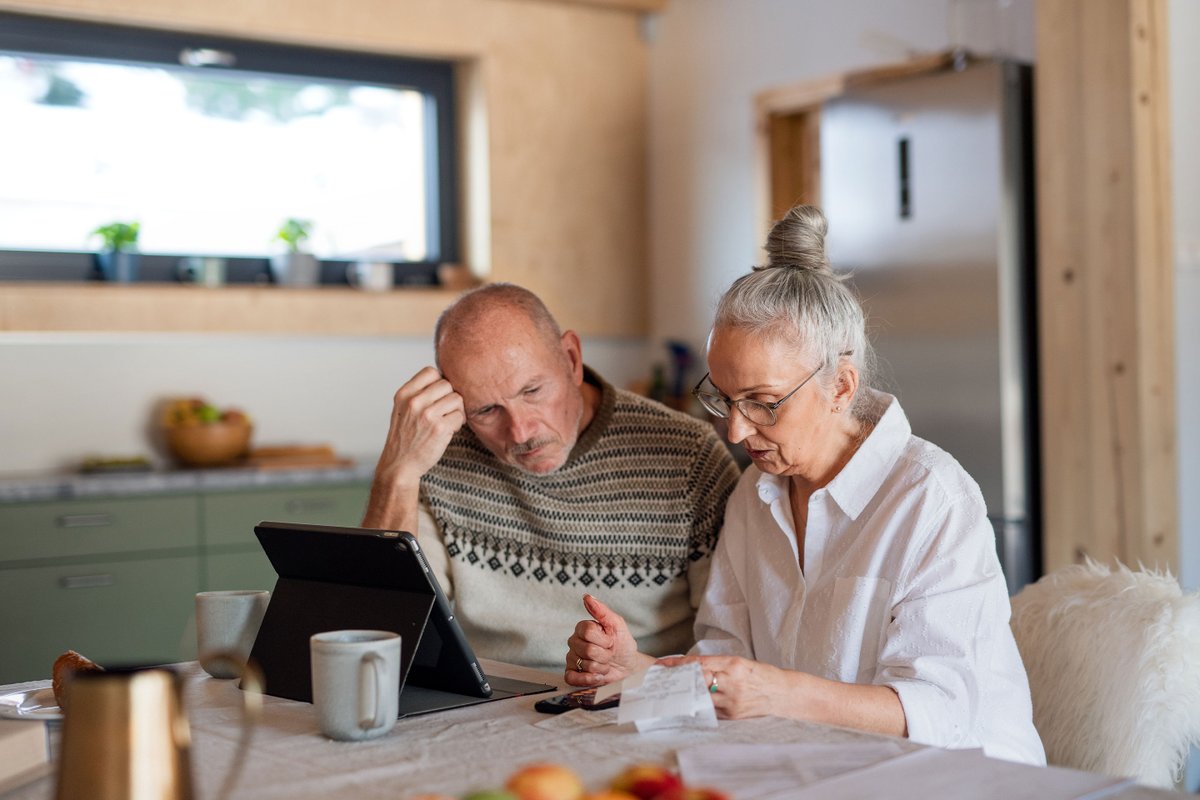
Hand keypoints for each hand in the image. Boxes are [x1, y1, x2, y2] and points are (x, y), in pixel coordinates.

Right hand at [361, 367, 464, 529]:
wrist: (399, 465)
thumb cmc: (404, 437)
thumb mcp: (403, 409)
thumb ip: (418, 393)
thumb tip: (446, 379)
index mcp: (404, 394)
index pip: (430, 372)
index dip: (439, 382)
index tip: (438, 396)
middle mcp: (414, 402)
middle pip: (447, 384)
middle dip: (450, 398)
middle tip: (445, 412)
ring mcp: (427, 415)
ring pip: (457, 399)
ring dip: (456, 411)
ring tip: (447, 421)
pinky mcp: (440, 428)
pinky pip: (460, 416)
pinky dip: (458, 424)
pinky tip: (448, 431)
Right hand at [564, 594, 648, 686]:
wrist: (627, 665)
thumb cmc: (622, 644)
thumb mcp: (617, 624)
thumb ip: (602, 610)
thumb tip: (587, 597)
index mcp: (583, 628)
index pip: (587, 631)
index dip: (603, 639)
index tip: (611, 640)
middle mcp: (574, 642)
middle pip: (587, 650)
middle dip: (604, 655)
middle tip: (609, 653)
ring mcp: (572, 658)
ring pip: (584, 664)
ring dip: (601, 667)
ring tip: (605, 664)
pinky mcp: (572, 674)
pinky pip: (572, 678)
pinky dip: (588, 679)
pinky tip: (598, 675)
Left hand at [656, 654, 787, 719]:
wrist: (783, 694)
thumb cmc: (761, 675)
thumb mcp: (740, 663)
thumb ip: (717, 665)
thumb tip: (691, 667)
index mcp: (733, 665)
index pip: (698, 664)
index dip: (678, 664)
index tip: (663, 664)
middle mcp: (732, 683)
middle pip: (696, 681)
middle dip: (678, 680)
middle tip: (662, 679)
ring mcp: (732, 701)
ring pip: (700, 697)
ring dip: (686, 694)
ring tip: (672, 691)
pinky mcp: (733, 715)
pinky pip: (710, 709)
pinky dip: (700, 705)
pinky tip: (690, 703)